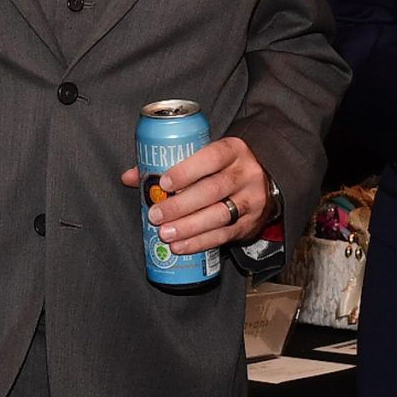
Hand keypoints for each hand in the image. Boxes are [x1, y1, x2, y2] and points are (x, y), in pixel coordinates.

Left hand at [115, 134, 270, 254]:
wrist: (265, 183)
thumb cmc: (224, 168)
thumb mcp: (206, 158)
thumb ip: (170, 165)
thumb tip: (131, 177)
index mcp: (233, 150)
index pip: (212, 157)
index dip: (187, 170)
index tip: (164, 183)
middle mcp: (246, 174)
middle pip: (212, 190)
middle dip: (181, 205)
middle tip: (156, 215)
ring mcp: (251, 200)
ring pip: (219, 215)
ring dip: (189, 227)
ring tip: (165, 233)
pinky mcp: (250, 224)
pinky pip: (224, 235)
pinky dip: (200, 242)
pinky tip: (180, 246)